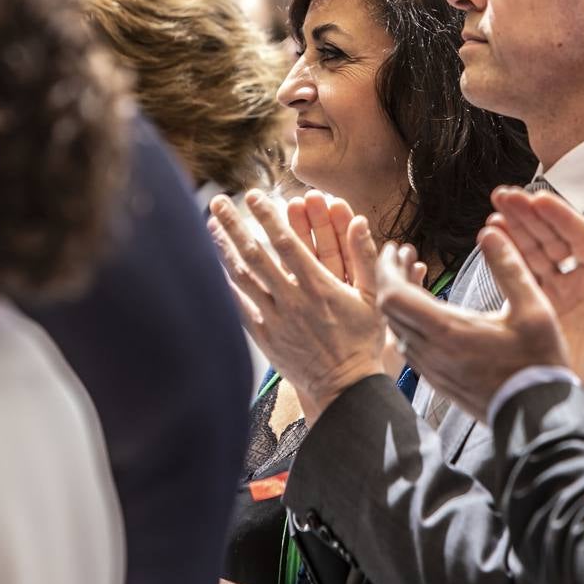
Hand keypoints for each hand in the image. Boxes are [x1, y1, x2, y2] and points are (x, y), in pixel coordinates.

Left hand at [208, 189, 384, 419]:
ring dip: (224, 250)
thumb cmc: (363, 341)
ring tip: (210, 227)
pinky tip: (214, 268)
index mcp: (318, 287)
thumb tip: (358, 221)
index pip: (286, 243)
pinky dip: (225, 285)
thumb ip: (364, 256)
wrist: (346, 388)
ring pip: (242, 279)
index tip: (254, 196)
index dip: (268, 217)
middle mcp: (292, 300)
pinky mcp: (265, 337)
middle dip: (235, 226)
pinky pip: (240, 307)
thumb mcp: (373, 297)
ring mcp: (275, 319)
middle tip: (219, 203)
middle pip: (255, 256)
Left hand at [375, 223, 568, 419]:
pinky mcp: (437, 382)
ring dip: (399, 300)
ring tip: (416, 277)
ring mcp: (432, 370)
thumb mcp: (534, 308)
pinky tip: (428, 312)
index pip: (393, 295)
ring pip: (397, 329)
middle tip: (404, 256)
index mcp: (449, 331)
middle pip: (389, 310)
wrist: (537, 416)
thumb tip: (490, 231)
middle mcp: (431, 352)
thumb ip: (510, 267)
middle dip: (391, 277)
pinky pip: (409, 347)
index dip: (387, 268)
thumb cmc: (538, 362)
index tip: (396, 248)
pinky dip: (409, 323)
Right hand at [489, 187, 583, 400]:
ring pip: (533, 252)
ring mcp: (557, 292)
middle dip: (528, 215)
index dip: (558, 216)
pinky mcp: (538, 308)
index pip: (580, 236)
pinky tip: (491, 239)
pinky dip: (506, 255)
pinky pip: (520, 275)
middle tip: (504, 195)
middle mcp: (580, 279)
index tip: (536, 199)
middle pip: (552, 237)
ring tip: (493, 213)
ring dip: (514, 230)